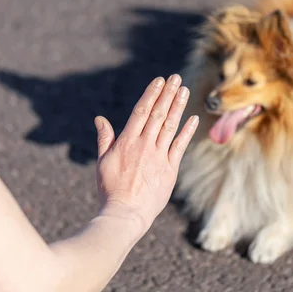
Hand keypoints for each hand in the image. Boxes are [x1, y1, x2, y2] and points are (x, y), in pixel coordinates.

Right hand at [94, 74, 197, 232]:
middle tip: (176, 78)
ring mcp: (158, 156)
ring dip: (178, 106)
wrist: (125, 213)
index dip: (151, 94)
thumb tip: (100, 119)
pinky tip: (193, 118)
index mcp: (127, 142)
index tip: (159, 81)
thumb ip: (105, 138)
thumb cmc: (111, 189)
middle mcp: (144, 145)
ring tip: (185, 90)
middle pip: (158, 114)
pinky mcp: (170, 169)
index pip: (141, 111)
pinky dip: (187, 131)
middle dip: (167, 94)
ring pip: (170, 126)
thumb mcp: (103, 162)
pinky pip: (180, 146)